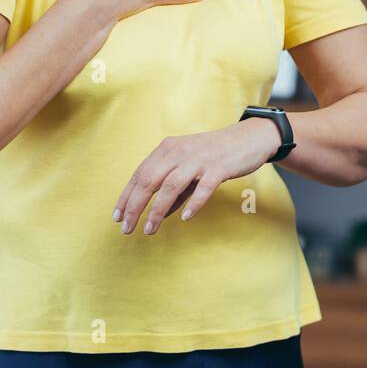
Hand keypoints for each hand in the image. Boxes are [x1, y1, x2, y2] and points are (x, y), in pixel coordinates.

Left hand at [112, 117, 282, 235]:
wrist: (249, 137)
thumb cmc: (215, 154)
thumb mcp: (189, 167)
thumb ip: (174, 190)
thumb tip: (160, 214)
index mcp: (168, 148)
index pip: (140, 173)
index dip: (126, 196)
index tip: (117, 217)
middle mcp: (180, 151)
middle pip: (150, 180)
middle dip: (135, 206)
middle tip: (127, 228)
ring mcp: (199, 158)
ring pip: (171, 185)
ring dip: (157, 210)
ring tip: (149, 229)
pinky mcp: (219, 167)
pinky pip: (203, 187)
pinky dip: (193, 203)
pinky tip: (186, 218)